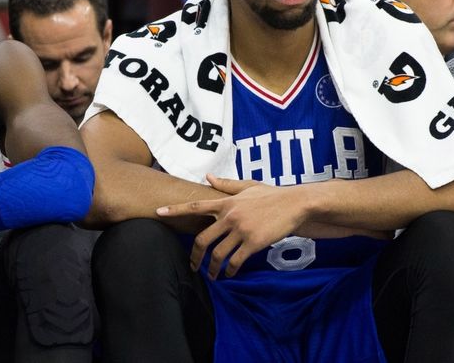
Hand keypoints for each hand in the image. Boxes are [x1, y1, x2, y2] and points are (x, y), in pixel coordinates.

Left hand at [157, 174, 307, 278]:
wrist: (295, 203)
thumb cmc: (271, 194)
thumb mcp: (247, 185)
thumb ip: (225, 184)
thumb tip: (207, 177)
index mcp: (225, 202)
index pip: (194, 206)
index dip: (175, 210)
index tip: (158, 212)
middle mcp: (230, 216)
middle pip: (202, 239)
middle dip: (195, 256)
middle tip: (193, 266)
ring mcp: (241, 230)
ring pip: (218, 254)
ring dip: (212, 268)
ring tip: (212, 276)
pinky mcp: (254, 242)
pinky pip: (236, 261)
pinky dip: (230, 270)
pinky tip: (229, 274)